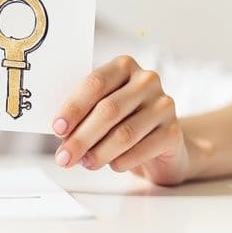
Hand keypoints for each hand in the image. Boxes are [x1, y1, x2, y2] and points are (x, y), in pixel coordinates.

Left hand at [51, 55, 192, 184]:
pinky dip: (123, 160)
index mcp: (123, 66)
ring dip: (99, 153)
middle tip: (65, 157)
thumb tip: (61, 132)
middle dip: (81, 137)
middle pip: (108, 110)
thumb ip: (84, 113)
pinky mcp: (174, 131)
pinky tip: (113, 165)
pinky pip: (143, 149)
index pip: (94, 84)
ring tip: (85, 163)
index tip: (57, 129)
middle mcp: (146, 81)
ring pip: (124, 133)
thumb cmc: (123, 120)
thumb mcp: (101, 108)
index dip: (74, 108)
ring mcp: (163, 105)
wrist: (161, 141)